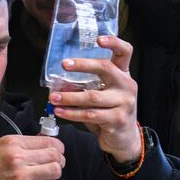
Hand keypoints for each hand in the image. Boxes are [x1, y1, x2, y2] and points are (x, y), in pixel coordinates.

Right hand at [0, 135, 64, 179]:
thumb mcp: (0, 145)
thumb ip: (24, 143)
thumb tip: (46, 141)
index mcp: (12, 143)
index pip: (48, 142)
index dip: (58, 147)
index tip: (57, 150)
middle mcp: (17, 159)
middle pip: (55, 156)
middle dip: (59, 159)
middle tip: (56, 162)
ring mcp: (21, 177)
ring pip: (55, 171)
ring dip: (55, 172)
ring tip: (47, 173)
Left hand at [48, 35, 141, 162]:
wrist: (124, 139)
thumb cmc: (110, 113)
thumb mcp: (102, 95)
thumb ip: (86, 86)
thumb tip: (60, 81)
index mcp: (123, 75)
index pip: (125, 52)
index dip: (114, 42)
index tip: (98, 39)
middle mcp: (127, 85)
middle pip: (106, 68)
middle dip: (83, 65)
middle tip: (64, 64)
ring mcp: (125, 102)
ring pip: (92, 96)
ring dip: (69, 97)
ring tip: (53, 97)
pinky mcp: (117, 119)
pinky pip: (90, 114)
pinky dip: (72, 113)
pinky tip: (60, 111)